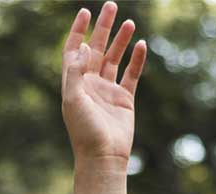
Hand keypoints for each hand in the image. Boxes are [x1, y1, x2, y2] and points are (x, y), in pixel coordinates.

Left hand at [61, 3, 146, 163]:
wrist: (104, 157)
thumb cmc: (84, 131)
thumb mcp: (73, 99)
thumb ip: (76, 72)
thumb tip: (84, 46)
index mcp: (74, 82)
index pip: (74, 50)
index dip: (77, 31)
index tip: (85, 12)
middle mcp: (90, 83)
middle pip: (96, 48)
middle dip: (103, 28)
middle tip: (111, 6)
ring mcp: (108, 90)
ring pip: (115, 58)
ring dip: (121, 40)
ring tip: (129, 22)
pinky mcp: (125, 99)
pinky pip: (131, 74)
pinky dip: (137, 60)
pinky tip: (142, 45)